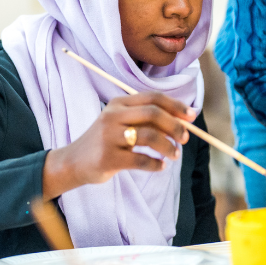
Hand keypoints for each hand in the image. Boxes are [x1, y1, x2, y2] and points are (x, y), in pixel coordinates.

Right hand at [41, 92, 195, 199]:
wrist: (73, 162)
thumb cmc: (105, 142)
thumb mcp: (119, 122)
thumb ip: (145, 119)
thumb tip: (184, 120)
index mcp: (118, 104)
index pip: (152, 98)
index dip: (176, 106)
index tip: (192, 116)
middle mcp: (112, 116)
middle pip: (153, 114)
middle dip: (175, 126)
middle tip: (184, 138)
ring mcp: (109, 137)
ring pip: (149, 137)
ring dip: (168, 147)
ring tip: (174, 155)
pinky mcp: (108, 158)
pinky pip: (141, 160)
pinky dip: (156, 164)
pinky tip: (160, 166)